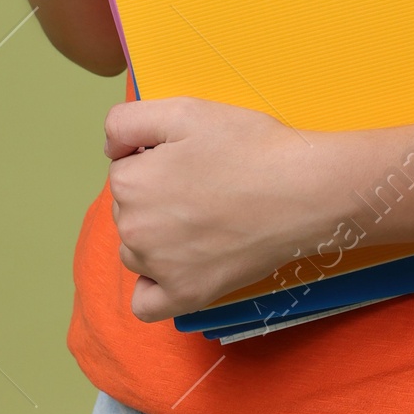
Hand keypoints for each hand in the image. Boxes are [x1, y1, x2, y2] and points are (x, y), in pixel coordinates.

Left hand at [106, 95, 344, 321]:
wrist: (303, 189)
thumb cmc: (249, 146)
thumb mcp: (183, 110)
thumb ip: (127, 121)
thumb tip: (110, 149)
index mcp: (129, 182)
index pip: (125, 169)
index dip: (156, 158)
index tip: (191, 158)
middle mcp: (134, 229)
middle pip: (129, 209)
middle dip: (155, 196)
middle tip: (204, 185)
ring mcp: (159, 268)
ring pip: (136, 250)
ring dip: (156, 237)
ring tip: (203, 220)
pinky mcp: (187, 295)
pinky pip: (146, 304)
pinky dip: (154, 287)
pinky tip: (176, 267)